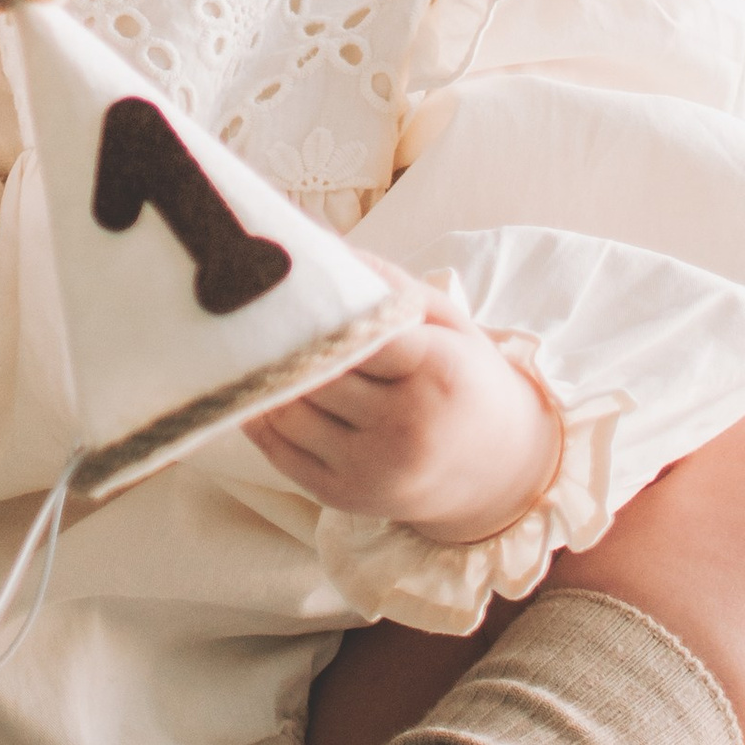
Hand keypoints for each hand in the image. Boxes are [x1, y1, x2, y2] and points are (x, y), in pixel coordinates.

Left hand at [250, 268, 561, 545]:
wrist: (499, 469)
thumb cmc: (465, 380)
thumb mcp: (447, 322)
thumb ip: (387, 283)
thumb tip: (321, 248)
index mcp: (437, 373)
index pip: (359, 332)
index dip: (317, 309)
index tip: (286, 285)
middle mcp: (405, 427)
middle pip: (317, 372)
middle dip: (281, 339)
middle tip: (248, 306)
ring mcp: (372, 468)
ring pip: (288, 411)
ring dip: (262, 376)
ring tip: (246, 342)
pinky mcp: (344, 496)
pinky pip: (279, 451)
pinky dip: (258, 415)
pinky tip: (251, 386)